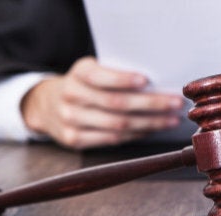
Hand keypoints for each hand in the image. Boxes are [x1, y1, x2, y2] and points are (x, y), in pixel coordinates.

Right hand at [21, 56, 183, 148]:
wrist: (45, 105)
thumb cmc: (83, 85)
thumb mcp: (91, 70)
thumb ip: (115, 74)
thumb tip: (157, 85)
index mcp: (79, 73)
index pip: (101, 76)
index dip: (123, 79)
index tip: (146, 80)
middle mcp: (71, 95)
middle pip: (116, 103)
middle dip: (151, 104)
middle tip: (175, 103)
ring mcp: (71, 120)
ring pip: (117, 125)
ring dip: (150, 123)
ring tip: (171, 120)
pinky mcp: (74, 139)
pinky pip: (112, 139)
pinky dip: (135, 135)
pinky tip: (152, 130)